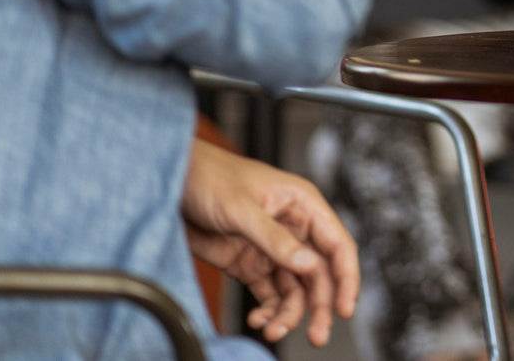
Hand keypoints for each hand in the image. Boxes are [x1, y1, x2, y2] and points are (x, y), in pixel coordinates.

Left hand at [183, 138, 359, 345]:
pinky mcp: (249, 264)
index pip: (337, 245)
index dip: (346, 277)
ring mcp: (271, 248)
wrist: (167, 184)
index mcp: (302, 205)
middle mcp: (293, 228)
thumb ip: (274, 238)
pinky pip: (268, 294)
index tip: (345, 308)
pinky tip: (257, 319)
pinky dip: (267, 310)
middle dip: (319, 306)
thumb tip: (308, 265)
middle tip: (318, 336)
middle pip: (318, 274)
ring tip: (273, 330)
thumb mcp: (241, 207)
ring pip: (294, 289)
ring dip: (289, 313)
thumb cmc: (208, 177)